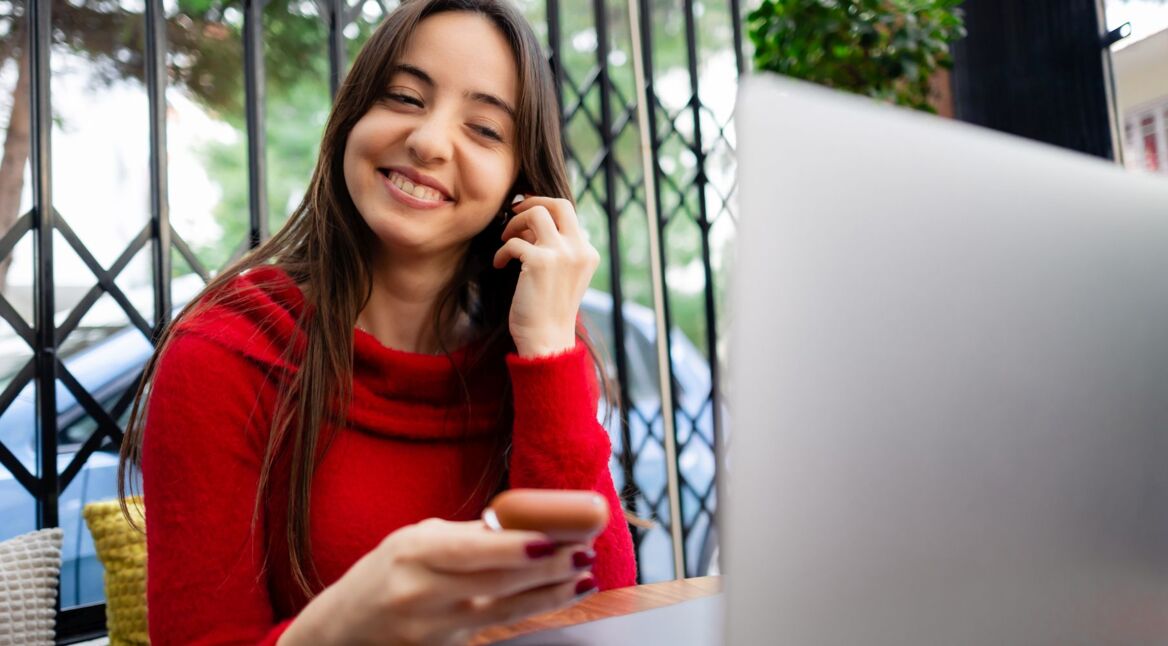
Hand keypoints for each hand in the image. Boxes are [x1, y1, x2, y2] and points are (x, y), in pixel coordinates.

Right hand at [281, 518, 596, 645]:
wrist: (342, 633)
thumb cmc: (382, 575)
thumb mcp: (412, 541)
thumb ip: (463, 536)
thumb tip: (522, 524)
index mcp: (413, 555)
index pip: (472, 552)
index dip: (516, 547)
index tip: (553, 539)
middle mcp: (422, 595)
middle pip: (497, 584)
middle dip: (547, 567)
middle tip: (584, 551)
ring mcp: (433, 630)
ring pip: (505, 612)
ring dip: (551, 594)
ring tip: (585, 576)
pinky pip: (496, 629)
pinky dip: (531, 610)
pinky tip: (559, 596)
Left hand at [493, 196, 600, 357]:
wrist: (547, 340)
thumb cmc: (549, 311)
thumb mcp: (563, 276)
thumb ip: (558, 250)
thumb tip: (534, 221)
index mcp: (587, 253)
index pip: (568, 214)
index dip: (544, 208)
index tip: (525, 213)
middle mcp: (579, 250)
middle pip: (558, 204)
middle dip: (532, 202)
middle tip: (513, 212)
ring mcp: (561, 254)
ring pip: (536, 213)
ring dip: (514, 223)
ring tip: (505, 239)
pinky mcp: (540, 262)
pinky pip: (514, 241)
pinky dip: (502, 251)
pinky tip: (499, 264)